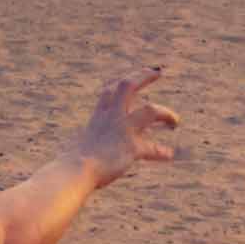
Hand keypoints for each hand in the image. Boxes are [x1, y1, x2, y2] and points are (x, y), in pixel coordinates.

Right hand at [65, 66, 179, 187]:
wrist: (74, 171)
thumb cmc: (70, 167)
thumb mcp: (78, 150)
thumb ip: (85, 149)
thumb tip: (72, 160)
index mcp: (98, 117)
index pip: (109, 92)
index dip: (120, 84)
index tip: (131, 79)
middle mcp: (111, 118)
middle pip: (128, 85)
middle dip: (144, 76)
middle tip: (158, 72)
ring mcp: (123, 130)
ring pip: (150, 110)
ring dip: (166, 113)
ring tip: (174, 121)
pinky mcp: (132, 147)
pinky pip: (153, 147)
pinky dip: (161, 151)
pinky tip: (168, 154)